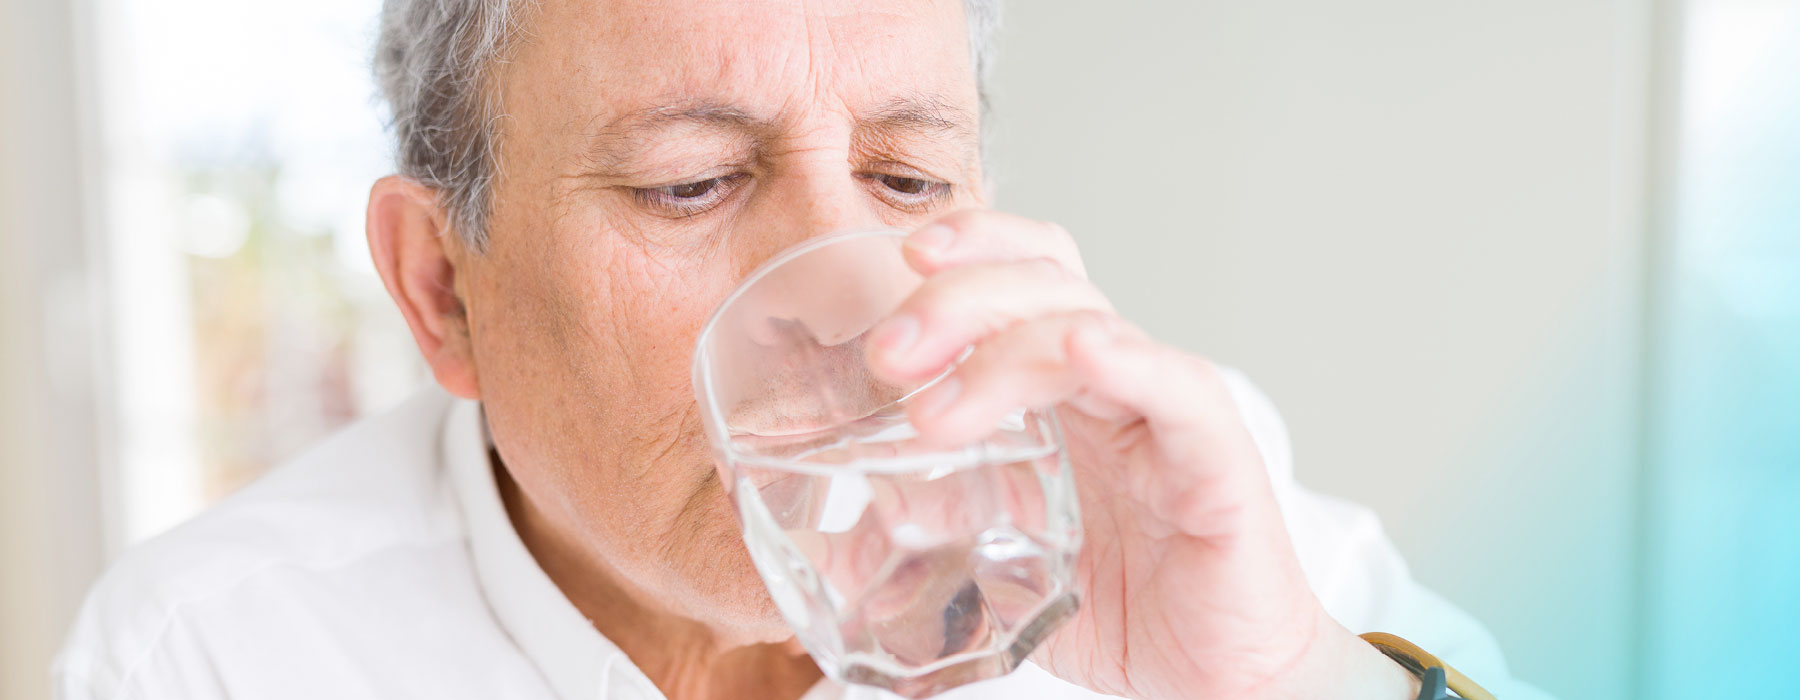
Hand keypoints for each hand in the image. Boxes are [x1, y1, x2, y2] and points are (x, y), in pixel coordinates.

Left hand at [864, 211, 1419, 699]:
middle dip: (956, 300)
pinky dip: (1130, 362)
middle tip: (889, 355)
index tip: (898, 254)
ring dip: (1001, 353)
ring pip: (1087, 326)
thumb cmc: (1131, 602)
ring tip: (933, 414)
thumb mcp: (1003, 558)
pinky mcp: (1217, 457)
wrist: (1217, 676)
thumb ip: (930, 529)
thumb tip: (835, 531)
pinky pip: (1177, 389)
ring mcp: (1167, 411)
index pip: (1023, 275)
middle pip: (1043, 282)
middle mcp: (1116, 380)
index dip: (970, 247)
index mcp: (1067, 387)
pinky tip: (1086, 351)